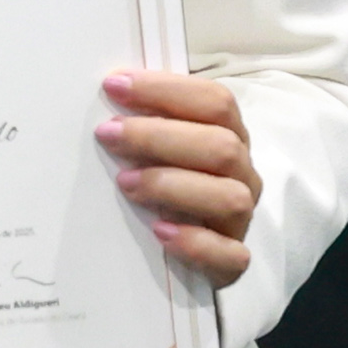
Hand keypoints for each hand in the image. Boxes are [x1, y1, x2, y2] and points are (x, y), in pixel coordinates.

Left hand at [99, 70, 261, 285]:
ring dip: (173, 185)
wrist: (183, 247)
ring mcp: (240, 219)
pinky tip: (160, 231)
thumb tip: (106, 89)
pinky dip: (196, 243)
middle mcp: (241, 174)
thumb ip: (144, 118)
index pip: (215, 102)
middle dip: (159, 136)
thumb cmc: (163, 179)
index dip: (167, 89)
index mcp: (228, 135)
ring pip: (230, 197)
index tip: (114, 86)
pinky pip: (230, 255)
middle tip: (108, 135)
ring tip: (126, 183)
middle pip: (222, 146)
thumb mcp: (156, 145)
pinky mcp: (233, 261)